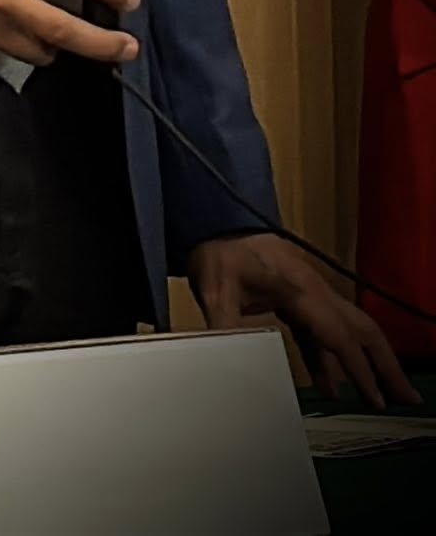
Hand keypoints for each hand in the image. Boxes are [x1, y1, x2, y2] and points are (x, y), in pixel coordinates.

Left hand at [189, 232, 416, 409]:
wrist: (211, 220)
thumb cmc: (215, 251)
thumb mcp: (213, 289)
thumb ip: (223, 327)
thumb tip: (225, 361)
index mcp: (300, 288)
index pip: (341, 336)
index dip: (361, 370)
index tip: (378, 400)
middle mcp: (314, 289)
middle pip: (362, 330)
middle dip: (387, 364)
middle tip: (408, 398)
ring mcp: (309, 291)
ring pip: (349, 329)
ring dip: (366, 362)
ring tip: (381, 398)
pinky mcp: (298, 296)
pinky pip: (323, 330)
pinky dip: (331, 357)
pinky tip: (331, 385)